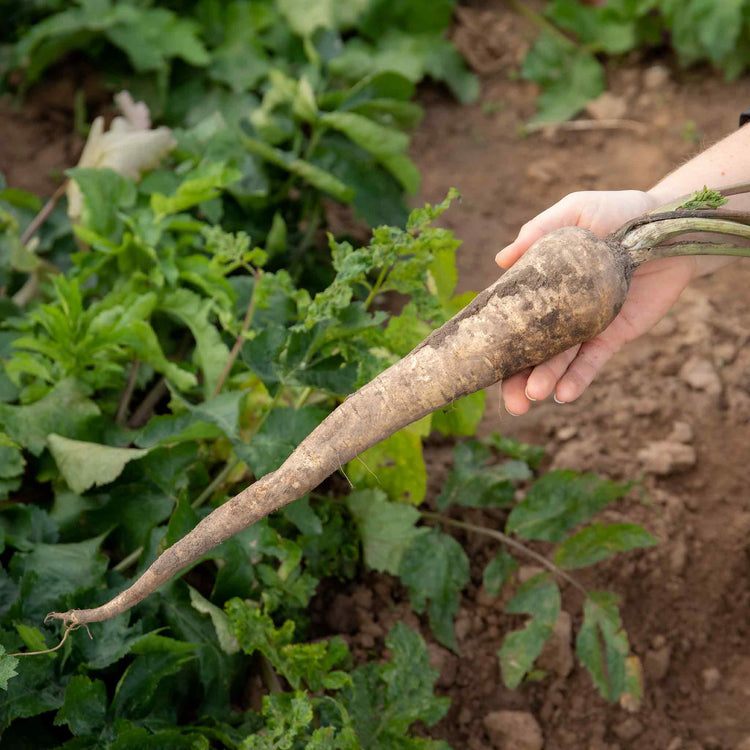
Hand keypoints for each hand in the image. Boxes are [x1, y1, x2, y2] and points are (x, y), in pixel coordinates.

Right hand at [496, 190, 695, 414]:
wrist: (670, 226)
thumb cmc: (619, 211)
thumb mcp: (575, 211)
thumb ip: (539, 230)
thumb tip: (500, 260)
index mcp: (539, 285)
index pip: (508, 318)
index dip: (492, 341)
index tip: (475, 362)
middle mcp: (556, 312)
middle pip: (529, 351)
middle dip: (516, 379)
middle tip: (510, 402)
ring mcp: (583, 326)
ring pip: (558, 361)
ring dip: (544, 380)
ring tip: (533, 397)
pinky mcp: (612, 334)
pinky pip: (592, 361)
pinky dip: (578, 378)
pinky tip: (564, 395)